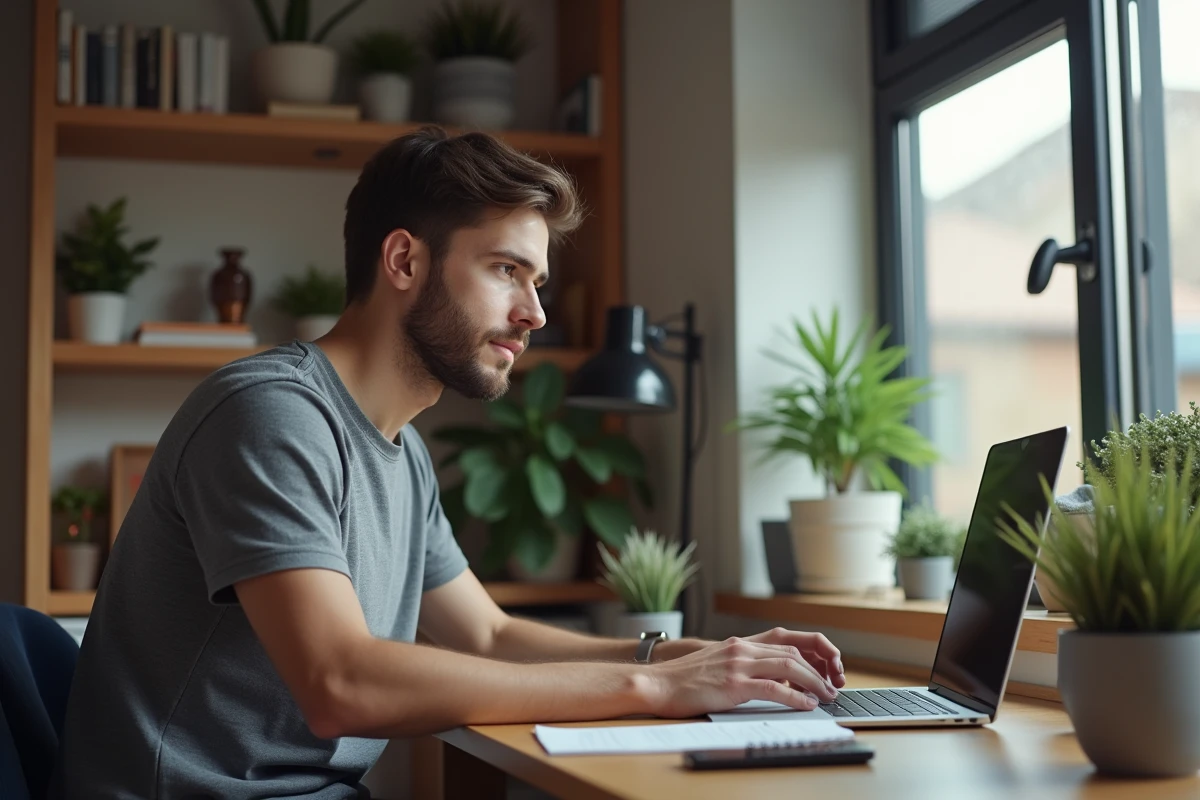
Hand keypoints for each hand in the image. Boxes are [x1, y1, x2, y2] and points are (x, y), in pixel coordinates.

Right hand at [644, 635, 839, 718]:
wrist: (657, 684)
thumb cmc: (684, 679)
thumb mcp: (717, 663)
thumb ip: (743, 665)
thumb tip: (773, 680)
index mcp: (740, 642)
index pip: (787, 638)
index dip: (811, 650)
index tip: (825, 667)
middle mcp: (742, 648)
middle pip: (793, 651)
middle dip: (819, 668)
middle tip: (832, 686)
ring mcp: (737, 664)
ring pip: (789, 666)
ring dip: (814, 682)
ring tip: (826, 696)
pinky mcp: (733, 684)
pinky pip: (773, 688)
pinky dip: (795, 696)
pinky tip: (806, 705)